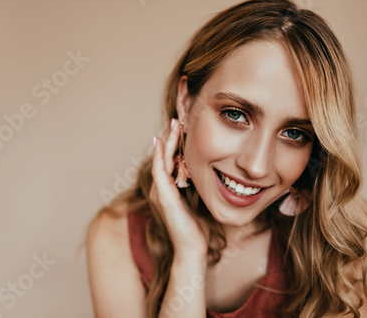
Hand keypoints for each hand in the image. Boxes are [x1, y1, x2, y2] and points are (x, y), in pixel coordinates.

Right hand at [150, 118, 209, 261]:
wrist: (193, 249)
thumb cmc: (197, 228)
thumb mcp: (198, 202)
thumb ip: (196, 187)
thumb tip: (206, 173)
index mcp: (169, 189)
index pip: (170, 160)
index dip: (175, 143)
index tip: (183, 126)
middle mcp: (160, 188)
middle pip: (163, 156)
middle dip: (170, 137)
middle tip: (177, 118)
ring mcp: (160, 192)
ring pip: (160, 160)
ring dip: (166, 141)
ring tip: (172, 124)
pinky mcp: (163, 197)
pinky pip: (159, 171)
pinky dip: (160, 156)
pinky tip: (161, 143)